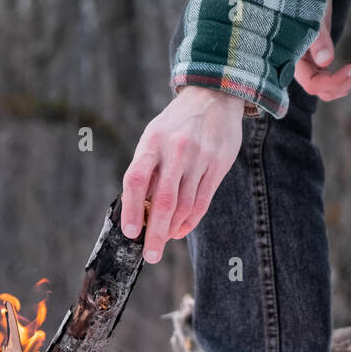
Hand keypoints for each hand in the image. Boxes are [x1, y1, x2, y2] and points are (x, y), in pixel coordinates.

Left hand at [120, 86, 243, 263]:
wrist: (214, 96)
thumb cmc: (176, 125)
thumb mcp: (154, 137)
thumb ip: (146, 170)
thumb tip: (137, 211)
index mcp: (153, 142)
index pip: (137, 179)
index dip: (132, 209)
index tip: (131, 232)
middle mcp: (176, 150)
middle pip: (164, 200)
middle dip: (156, 233)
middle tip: (150, 255)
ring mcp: (200, 158)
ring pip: (185, 205)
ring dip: (173, 229)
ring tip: (165, 240)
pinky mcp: (218, 165)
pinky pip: (203, 201)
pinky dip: (190, 221)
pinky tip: (181, 230)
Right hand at [293, 1, 350, 100]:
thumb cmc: (307, 2)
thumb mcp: (313, 17)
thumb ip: (318, 39)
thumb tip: (326, 61)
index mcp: (294, 61)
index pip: (313, 84)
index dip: (334, 81)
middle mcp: (301, 69)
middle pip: (323, 91)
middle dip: (345, 81)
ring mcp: (310, 68)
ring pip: (330, 89)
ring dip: (349, 80)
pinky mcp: (319, 64)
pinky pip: (334, 79)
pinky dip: (348, 74)